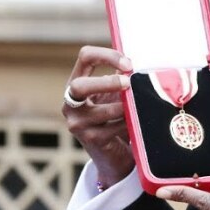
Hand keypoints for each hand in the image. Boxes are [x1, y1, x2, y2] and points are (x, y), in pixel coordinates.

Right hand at [63, 46, 133, 186]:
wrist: (112, 153)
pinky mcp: (91, 140)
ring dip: (126, 107)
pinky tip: (137, 121)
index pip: (85, 57)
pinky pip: (115, 127)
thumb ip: (121, 76)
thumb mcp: (114, 93)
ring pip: (104, 111)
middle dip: (107, 83)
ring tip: (139, 105)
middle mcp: (70, 103)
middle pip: (79, 86)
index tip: (128, 64)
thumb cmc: (114, 116)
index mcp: (75, 84)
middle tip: (129, 83)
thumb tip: (138, 60)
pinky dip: (130, 121)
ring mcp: (78, 124)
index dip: (107, 55)